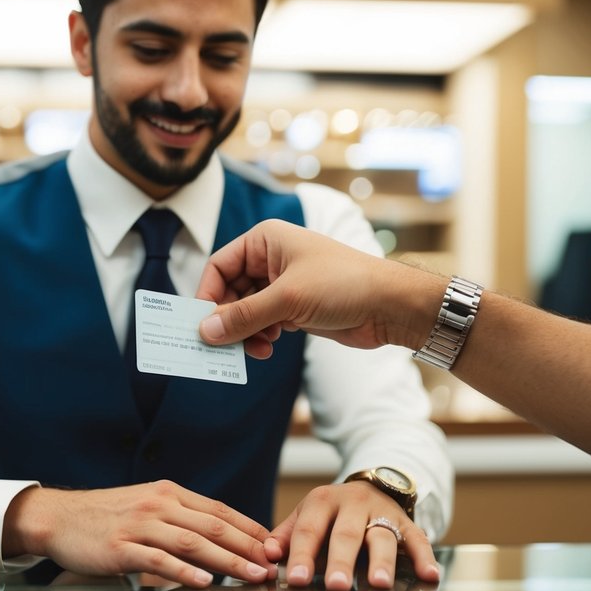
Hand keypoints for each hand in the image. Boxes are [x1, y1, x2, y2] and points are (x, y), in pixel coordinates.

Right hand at [5, 482, 276, 588]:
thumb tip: (220, 535)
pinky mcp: (121, 547)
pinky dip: (184, 572)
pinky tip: (206, 584)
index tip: (276, 549)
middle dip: (250, 548)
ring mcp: (140, 524)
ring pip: (194, 542)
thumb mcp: (148, 507)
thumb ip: (180, 517)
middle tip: (277, 567)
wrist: (58, 518)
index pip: (221, 511)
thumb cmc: (105, 517)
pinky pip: (159, 560)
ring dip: (229, 561)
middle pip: (215, 526)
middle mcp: (160, 504)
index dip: (252, 529)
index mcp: (170, 494)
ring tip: (254, 578)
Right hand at [195, 220, 399, 358]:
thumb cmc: (343, 284)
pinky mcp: (293, 308)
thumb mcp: (287, 299)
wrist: (390, 305)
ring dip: (245, 332)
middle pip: (229, 291)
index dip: (207, 295)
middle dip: (227, 319)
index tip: (200, 324)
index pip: (219, 266)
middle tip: (222, 346)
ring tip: (255, 348)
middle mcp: (270, 260)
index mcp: (265, 241)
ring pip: (245, 311)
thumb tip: (204, 331)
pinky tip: (269, 347)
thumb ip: (244, 316)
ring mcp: (282, 285)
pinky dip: (260, 337)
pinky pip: (262, 323)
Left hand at [266, 482, 438, 590]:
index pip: (309, 530)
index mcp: (322, 501)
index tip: (296, 580)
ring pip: (383, 538)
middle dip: (341, 562)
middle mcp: (354, 503)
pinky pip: (419, 541)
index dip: (303, 556)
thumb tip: (269, 556)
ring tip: (378, 585)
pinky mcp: (408, 524)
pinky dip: (425, 559)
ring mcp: (384, 513)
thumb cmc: (328, 516)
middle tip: (336, 587)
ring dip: (382, 563)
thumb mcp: (303, 518)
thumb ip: (286, 538)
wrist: (367, 490)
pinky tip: (430, 578)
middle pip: (347, 535)